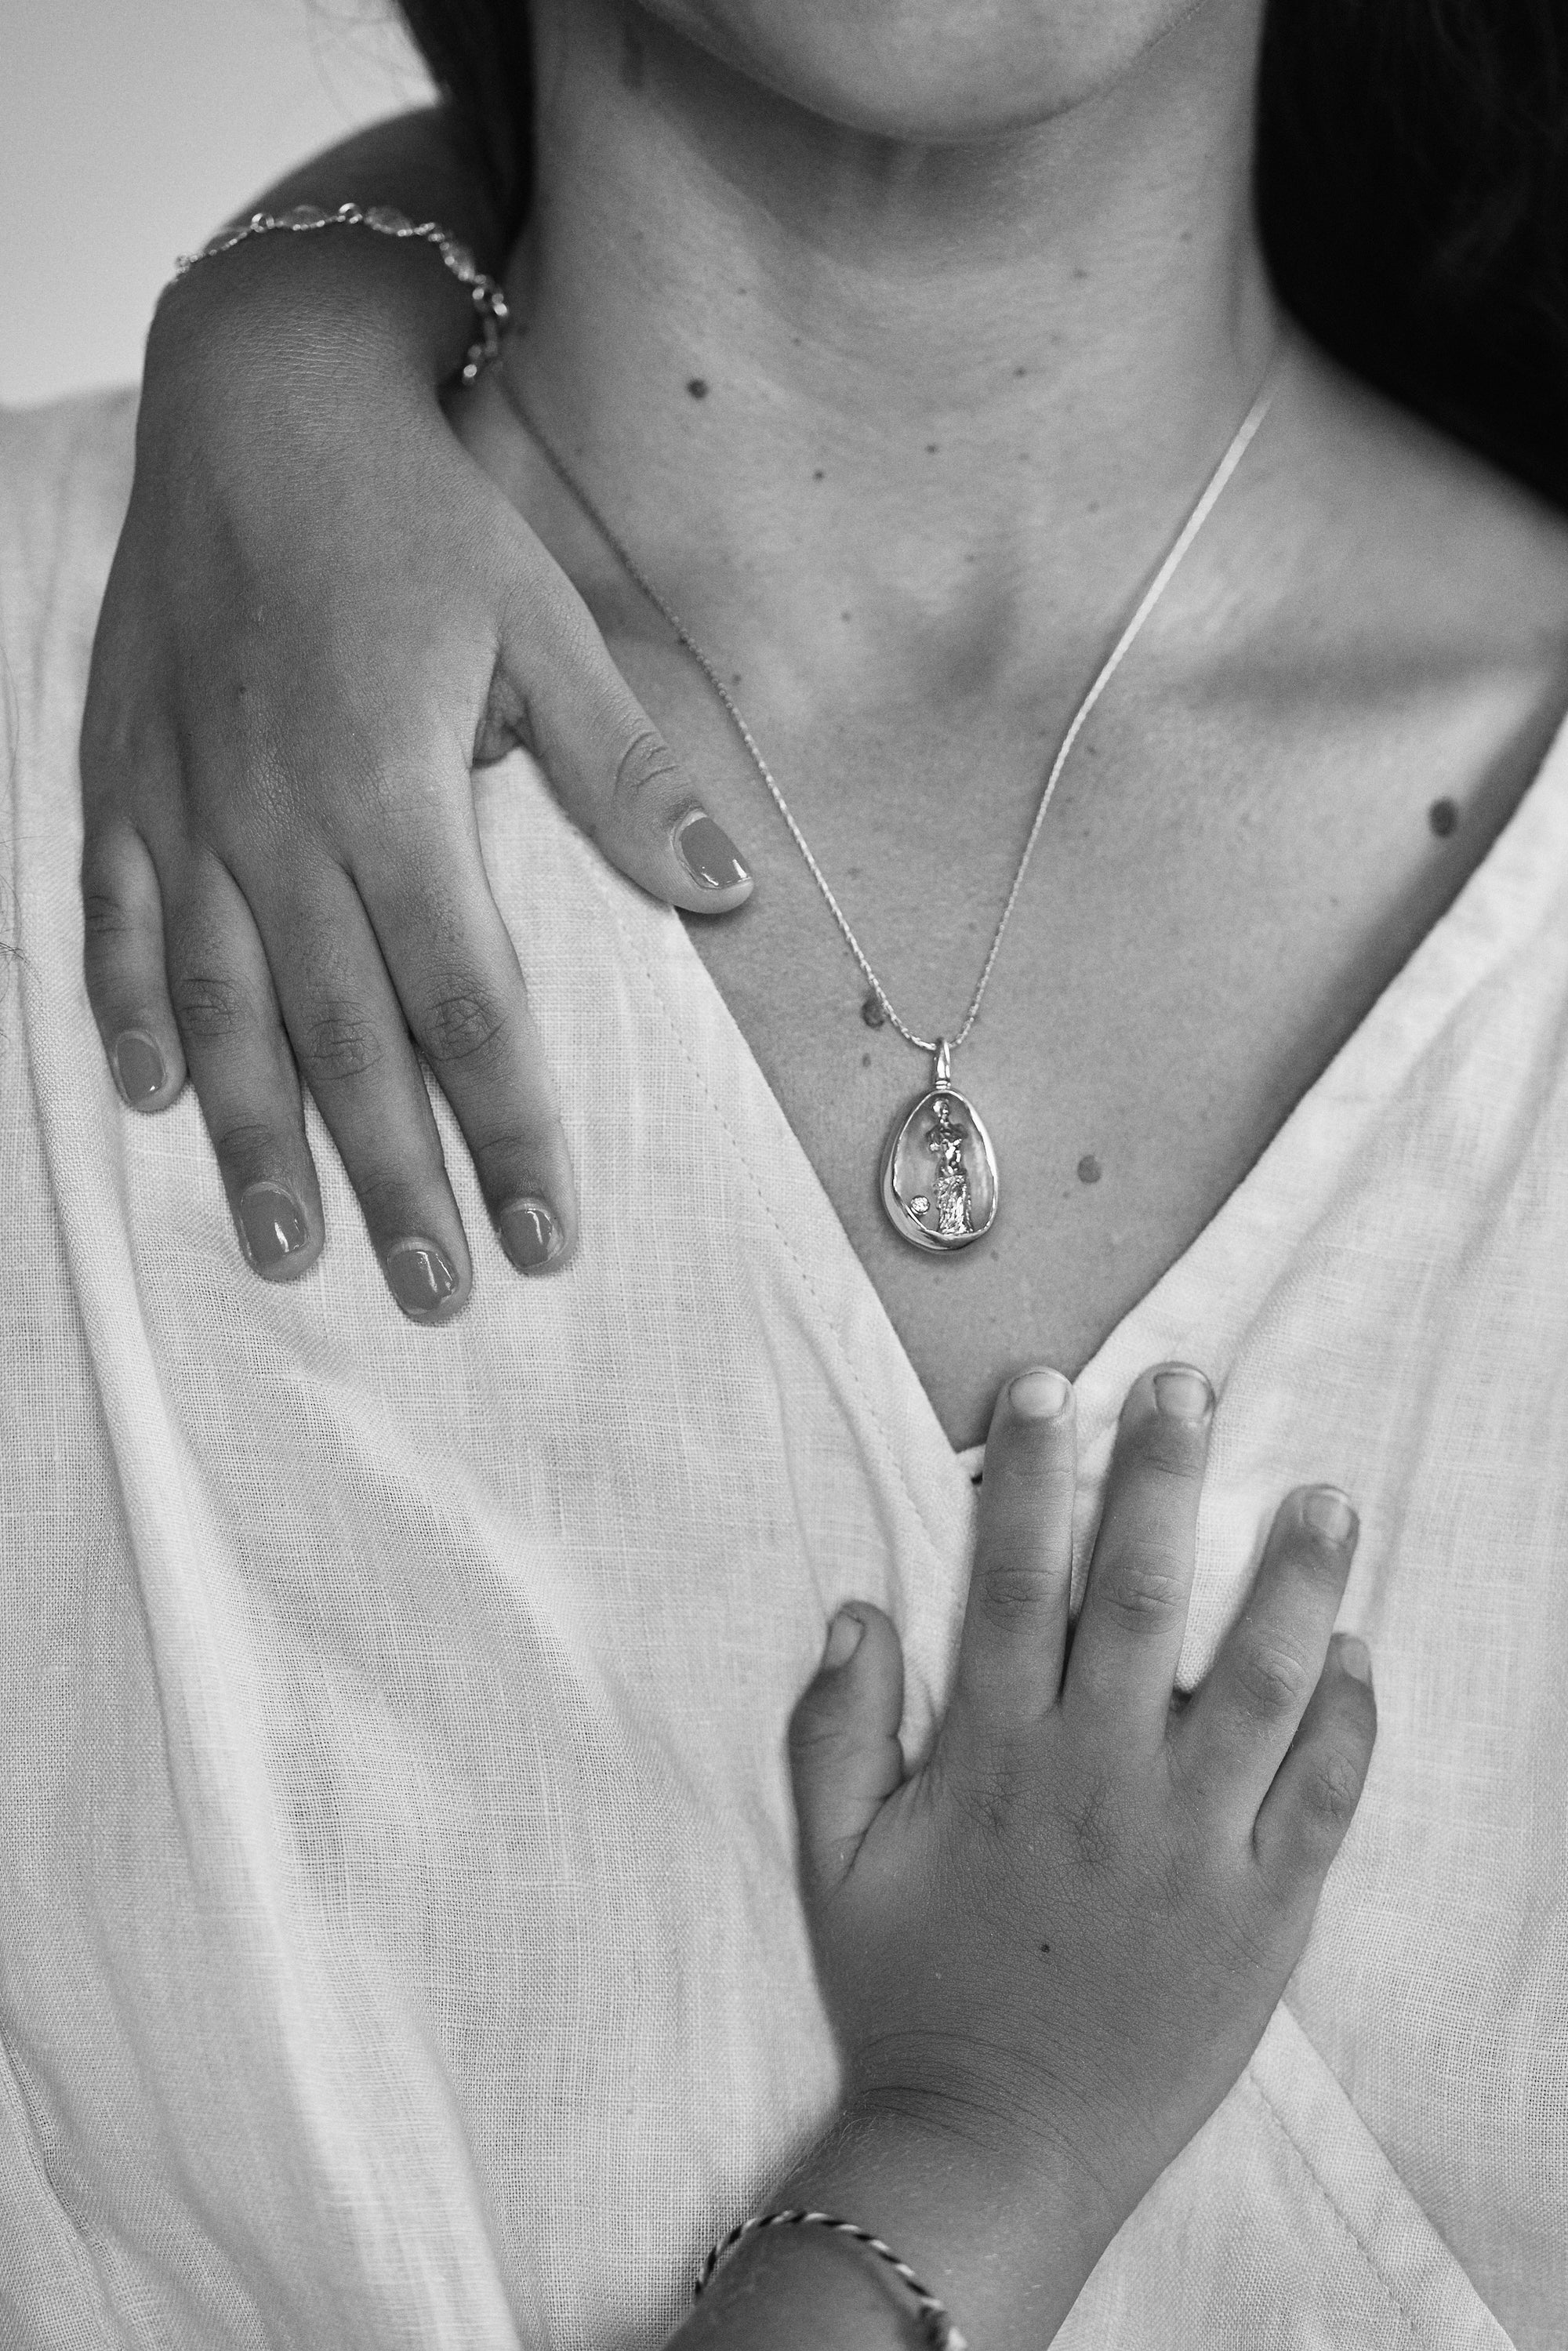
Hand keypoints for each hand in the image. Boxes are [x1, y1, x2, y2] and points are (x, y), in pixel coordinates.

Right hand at [79, 238, 751, 1319]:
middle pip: (347, 1039)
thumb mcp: (547, 624)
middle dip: (396, 1177)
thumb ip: (627, 774)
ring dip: (257, 1139)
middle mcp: (278, 821)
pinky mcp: (122, 780)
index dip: (511, 1131)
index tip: (551, 1237)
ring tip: (288, 1249)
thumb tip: (726, 894)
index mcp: (391, 791)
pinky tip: (147, 1098)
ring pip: (221, 1008)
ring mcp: (186, 808)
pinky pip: (117, 920)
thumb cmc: (416, 517)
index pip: (466, 1004)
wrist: (256, 397)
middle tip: (435, 1291)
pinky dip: (130, 1012)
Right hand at [763, 1362, 1373, 2345]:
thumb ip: (835, 1733)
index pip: (1010, 1581)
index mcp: (994, 1757)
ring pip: (1262, 1684)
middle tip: (1186, 1384)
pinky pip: (1322, 1796)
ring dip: (1295, 1580)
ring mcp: (1191, 1843)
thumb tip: (854, 1608)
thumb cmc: (910, 1998)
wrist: (996, 2148)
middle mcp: (1097, 1779)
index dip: (1029, 1474)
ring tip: (1326, 1495)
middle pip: (1139, 1598)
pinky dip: (1347, 1720)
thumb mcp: (836, 1865)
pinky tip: (1355, 1653)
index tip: (1046, 1388)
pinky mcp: (1264, 1911)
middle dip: (1162, 1478)